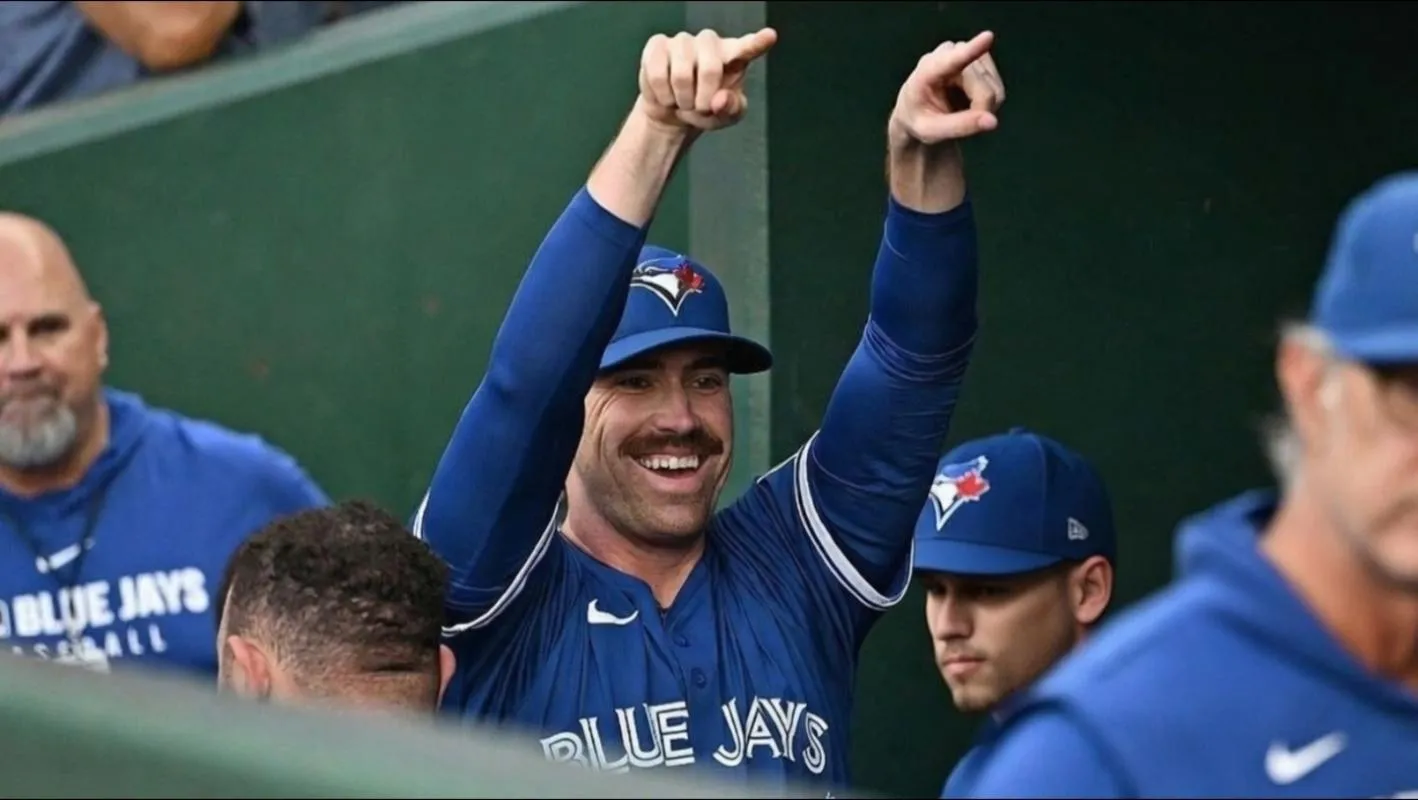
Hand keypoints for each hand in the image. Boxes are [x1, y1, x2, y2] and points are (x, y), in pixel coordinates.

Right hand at [636, 28, 777, 131]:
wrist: (673, 112)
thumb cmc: (706, 109)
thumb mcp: (725, 117)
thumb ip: (731, 109)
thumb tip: (719, 100)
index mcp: (734, 56)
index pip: (748, 47)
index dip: (758, 42)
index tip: (770, 36)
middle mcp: (710, 43)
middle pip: (710, 69)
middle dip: (703, 98)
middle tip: (700, 107)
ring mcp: (683, 41)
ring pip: (681, 74)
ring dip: (682, 99)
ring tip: (683, 100)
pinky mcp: (658, 45)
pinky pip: (657, 74)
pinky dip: (663, 95)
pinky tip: (666, 93)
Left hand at [890, 31, 1005, 145]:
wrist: (918, 111)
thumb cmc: (919, 120)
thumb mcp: (931, 131)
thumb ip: (960, 126)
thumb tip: (992, 122)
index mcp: (926, 70)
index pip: (952, 60)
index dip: (972, 49)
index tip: (988, 37)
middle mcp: (948, 53)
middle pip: (983, 89)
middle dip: (979, 111)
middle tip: (960, 124)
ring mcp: (967, 53)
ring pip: (994, 88)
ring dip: (983, 107)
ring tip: (960, 111)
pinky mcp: (981, 59)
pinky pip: (998, 88)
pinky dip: (988, 102)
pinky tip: (970, 102)